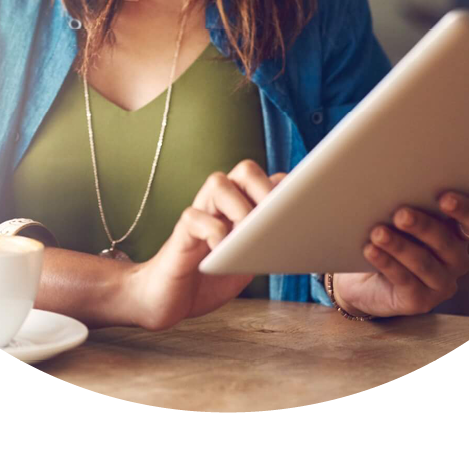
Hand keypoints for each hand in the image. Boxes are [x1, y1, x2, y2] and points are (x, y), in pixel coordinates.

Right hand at [130, 160, 284, 330]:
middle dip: (265, 189)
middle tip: (274, 220)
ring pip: (218, 182)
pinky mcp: (180, 234)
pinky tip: (220, 251)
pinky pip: (195, 217)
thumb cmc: (209, 278)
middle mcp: (219, 203)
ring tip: (246, 236)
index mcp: (239, 207)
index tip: (303, 206)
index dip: (286, 188)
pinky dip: (213, 231)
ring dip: (240, 207)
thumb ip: (266, 241)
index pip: (266, 179)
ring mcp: (199, 214)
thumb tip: (301, 232)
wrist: (166, 300)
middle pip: (244, 169)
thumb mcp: (248, 260)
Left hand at [332, 191, 468, 317]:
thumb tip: (394, 181)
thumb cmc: (388, 236)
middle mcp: (456, 260)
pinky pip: (405, 280)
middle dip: (423, 226)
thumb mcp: (400, 218)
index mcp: (458, 233)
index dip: (467, 211)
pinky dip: (387, 263)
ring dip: (399, 245)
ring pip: (424, 263)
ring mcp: (441, 284)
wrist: (363, 278)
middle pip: (447, 243)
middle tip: (400, 214)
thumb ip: (408, 203)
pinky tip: (371, 250)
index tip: (444, 198)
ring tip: (377, 232)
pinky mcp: (420, 301)